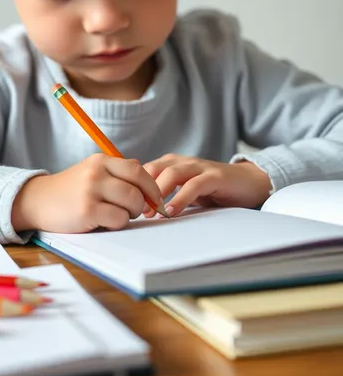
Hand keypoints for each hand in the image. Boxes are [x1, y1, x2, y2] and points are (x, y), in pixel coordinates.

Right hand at [11, 154, 163, 232]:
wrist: (37, 201)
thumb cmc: (69, 190)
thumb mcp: (91, 172)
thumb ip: (116, 172)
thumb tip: (146, 175)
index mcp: (101, 160)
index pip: (138, 171)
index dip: (152, 187)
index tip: (155, 200)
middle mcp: (97, 172)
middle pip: (138, 188)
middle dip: (143, 203)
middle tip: (135, 211)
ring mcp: (91, 190)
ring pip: (132, 204)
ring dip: (130, 214)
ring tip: (115, 215)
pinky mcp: (87, 210)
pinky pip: (119, 219)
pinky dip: (117, 223)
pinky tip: (103, 221)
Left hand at [142, 154, 271, 216]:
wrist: (249, 183)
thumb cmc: (215, 190)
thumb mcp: (186, 192)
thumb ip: (168, 196)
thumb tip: (141, 212)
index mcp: (173, 164)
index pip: (145, 170)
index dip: (133, 186)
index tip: (125, 205)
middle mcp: (183, 162)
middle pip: (154, 169)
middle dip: (142, 190)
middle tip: (135, 211)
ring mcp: (200, 167)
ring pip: (171, 173)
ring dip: (158, 193)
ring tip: (150, 212)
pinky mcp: (215, 176)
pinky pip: (194, 184)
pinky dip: (181, 198)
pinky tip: (172, 211)